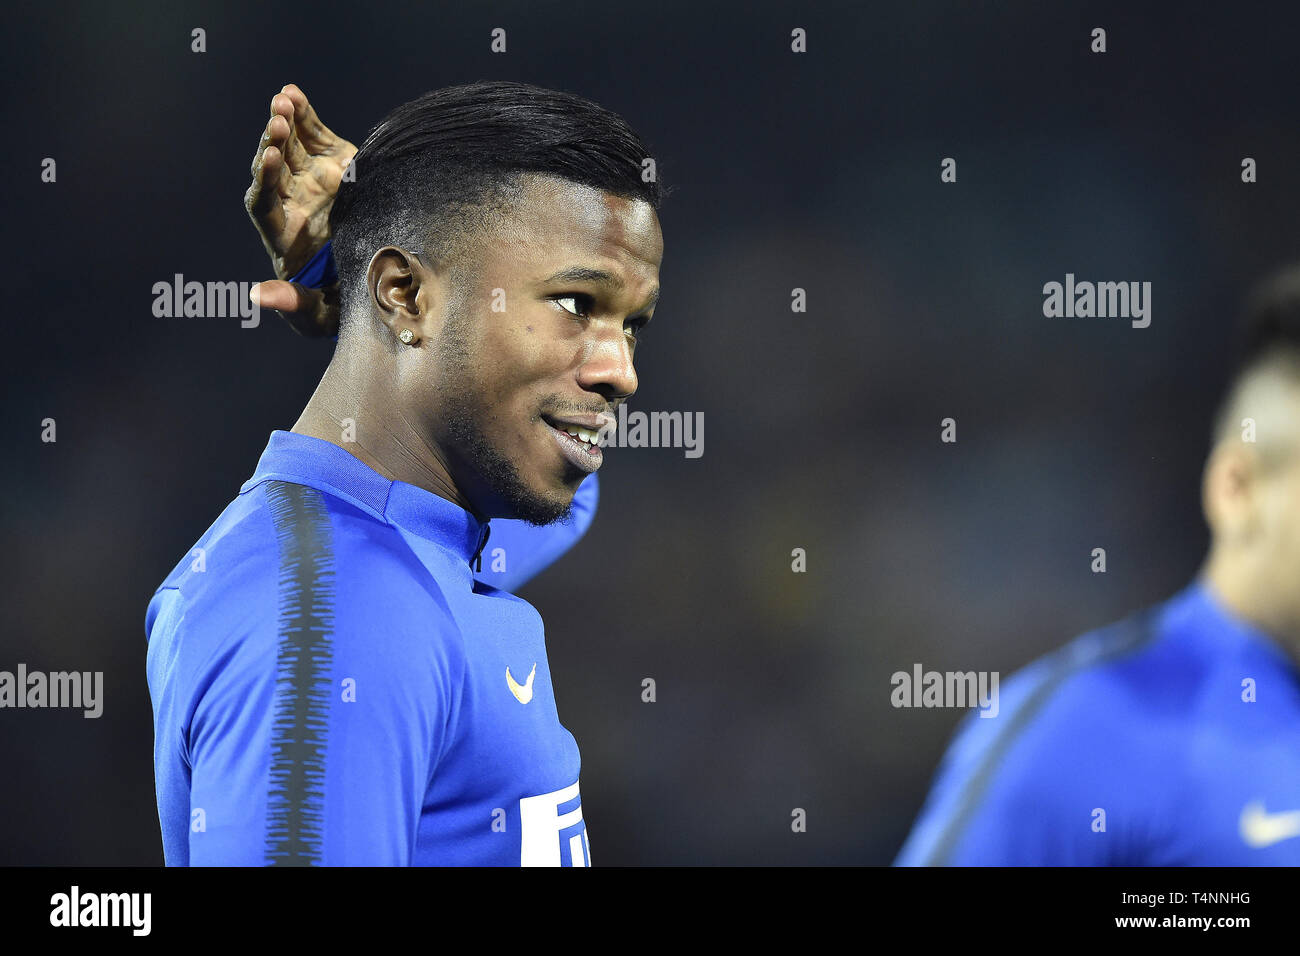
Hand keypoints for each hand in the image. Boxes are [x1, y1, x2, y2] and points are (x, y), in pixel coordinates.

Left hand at [244, 84, 355, 336]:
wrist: (380, 281)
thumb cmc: (340, 306)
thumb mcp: (317, 315)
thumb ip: (291, 302)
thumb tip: (256, 295)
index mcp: (284, 235)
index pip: (263, 203)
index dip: (265, 180)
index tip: (271, 159)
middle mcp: (293, 203)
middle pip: (272, 169)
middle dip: (273, 144)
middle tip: (278, 122)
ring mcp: (312, 182)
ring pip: (289, 146)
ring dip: (283, 122)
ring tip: (284, 99)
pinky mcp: (335, 167)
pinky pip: (313, 137)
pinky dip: (303, 115)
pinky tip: (293, 94)